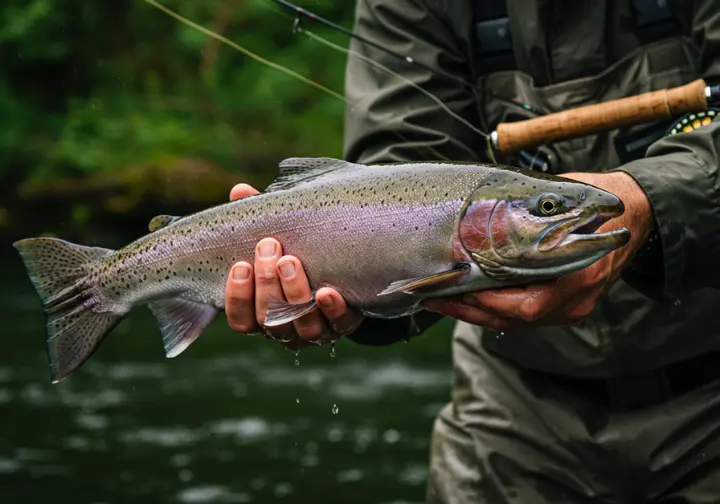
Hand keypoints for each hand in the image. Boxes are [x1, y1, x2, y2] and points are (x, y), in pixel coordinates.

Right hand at [223, 183, 362, 350]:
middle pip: (269, 320)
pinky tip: (326, 292)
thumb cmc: (299, 248)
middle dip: (267, 283)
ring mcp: (315, 331)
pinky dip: (331, 311)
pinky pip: (338, 325)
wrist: (345, 263)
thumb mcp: (279, 234)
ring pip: (300, 326)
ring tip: (292, 261)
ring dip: (294, 293)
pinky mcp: (343, 325)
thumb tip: (239, 191)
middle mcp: (286, 328)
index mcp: (261, 313)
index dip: (237, 297)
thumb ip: (258, 218)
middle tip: (269, 248)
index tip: (241, 266)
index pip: (241, 321)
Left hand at [423, 171, 653, 331]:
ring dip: (477, 312)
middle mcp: (576, 301)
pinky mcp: (566, 309)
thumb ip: (529, 215)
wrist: (637, 216)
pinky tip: (470, 298)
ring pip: (515, 321)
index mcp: (579, 276)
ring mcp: (572, 309)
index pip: (526, 306)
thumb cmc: (596, 205)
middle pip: (514, 319)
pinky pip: (524, 316)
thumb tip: (478, 217)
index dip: (489, 302)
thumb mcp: (565, 203)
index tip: (457, 289)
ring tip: (443, 299)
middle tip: (435, 298)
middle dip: (470, 311)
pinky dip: (495, 309)